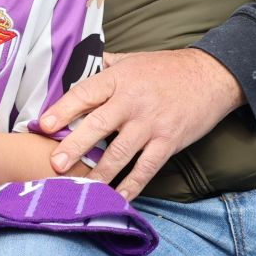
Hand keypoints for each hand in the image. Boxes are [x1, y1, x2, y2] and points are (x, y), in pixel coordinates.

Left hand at [40, 48, 244, 199]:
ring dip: (99, 172)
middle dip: (75, 146)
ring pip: (120, 152)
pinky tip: (118, 196)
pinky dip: (132, 184)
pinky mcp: (169, 141)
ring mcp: (151, 124)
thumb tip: (75, 65)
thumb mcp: (132, 59)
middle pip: (98, 125)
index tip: (44, 125)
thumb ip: (104, 66)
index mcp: (118, 79)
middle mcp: (132, 102)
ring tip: (81, 188)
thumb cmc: (166, 68)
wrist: (211, 75)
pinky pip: (147, 167)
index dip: (62, 110)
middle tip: (56, 164)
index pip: (85, 94)